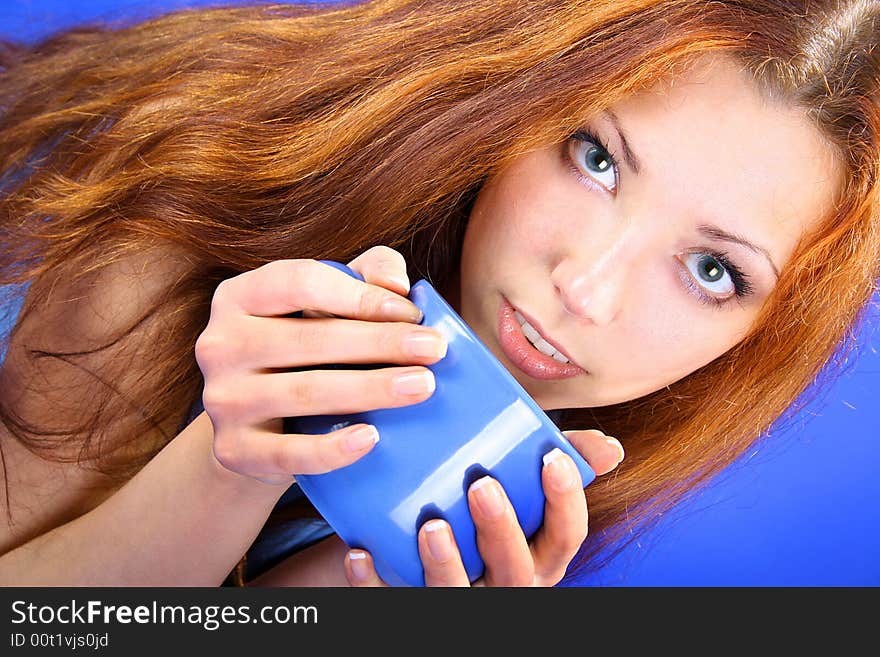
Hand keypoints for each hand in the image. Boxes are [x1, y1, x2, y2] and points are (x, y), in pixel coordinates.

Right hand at [195, 246, 446, 484]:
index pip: (300, 283)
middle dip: (380, 343)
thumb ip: (367, 274)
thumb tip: (397, 285)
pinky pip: (288, 453)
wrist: (257, 427)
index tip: (412, 312)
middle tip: (434, 350)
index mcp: (239, 296)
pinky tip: (371, 438)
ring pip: (304, 392)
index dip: (360, 296)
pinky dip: (331, 449)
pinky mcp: (234, 450)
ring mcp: (223, 400)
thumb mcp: (331, 301)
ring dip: (370, 389)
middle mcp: (220, 344)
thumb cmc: (306, 349)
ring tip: (422, 386)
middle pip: (309, 339)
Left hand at [342, 429, 624, 585]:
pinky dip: (375, 582)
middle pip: (515, 571)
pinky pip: (392, 603)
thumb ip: (554, 461)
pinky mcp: (411, 606)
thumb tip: (609, 449)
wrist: (415, 546)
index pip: (566, 536)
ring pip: (456, 596)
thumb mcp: (519, 486)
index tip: (551, 456)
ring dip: (445, 562)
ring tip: (430, 525)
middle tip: (481, 485)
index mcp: (537, 554)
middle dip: (500, 530)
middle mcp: (505, 583)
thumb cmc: (476, 508)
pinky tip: (360, 551)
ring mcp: (459, 598)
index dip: (565, 501)